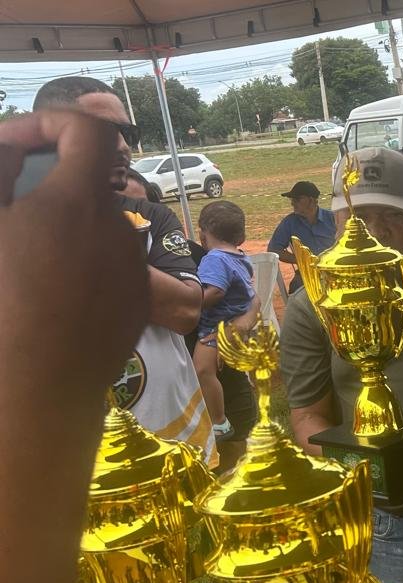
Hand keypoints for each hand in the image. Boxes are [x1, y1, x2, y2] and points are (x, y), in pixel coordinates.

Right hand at [0, 111, 146, 393]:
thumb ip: (1, 165)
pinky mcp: (136, 303)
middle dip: (47, 185)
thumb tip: (16, 140)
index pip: (91, 129)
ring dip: (62, 231)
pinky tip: (48, 296)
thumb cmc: (0, 301)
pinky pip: (108, 268)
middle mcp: (120, 228)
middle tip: (8, 210)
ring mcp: (133, 268)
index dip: (52, 121)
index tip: (16, 142)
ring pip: (96, 229)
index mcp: (80, 199)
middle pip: (87, 185)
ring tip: (23, 262)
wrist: (32, 388)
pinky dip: (80, 266)